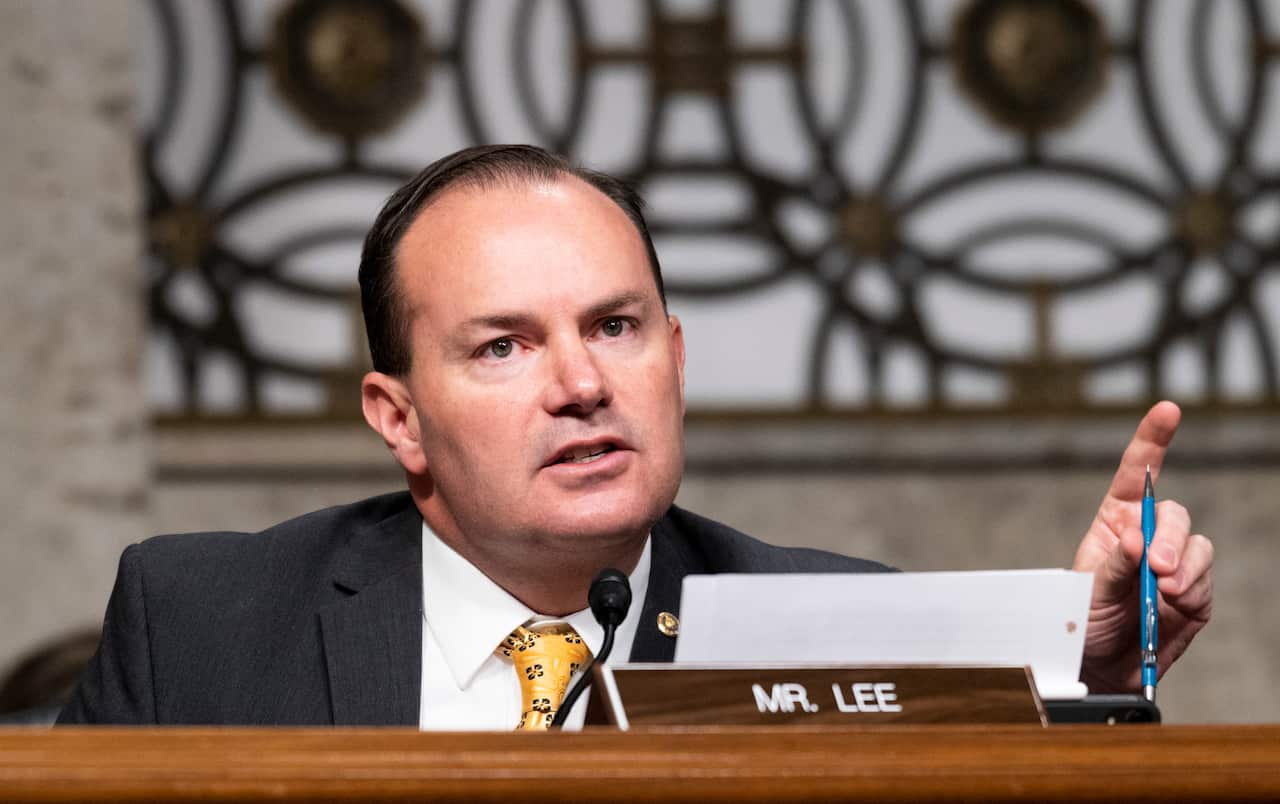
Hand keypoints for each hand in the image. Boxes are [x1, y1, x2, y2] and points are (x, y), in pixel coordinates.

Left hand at [1072, 401, 1213, 692]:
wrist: (1100, 670)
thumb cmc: (1081, 626)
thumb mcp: (1085, 592)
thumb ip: (1112, 567)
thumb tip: (1135, 541)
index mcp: (1114, 524)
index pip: (1137, 474)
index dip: (1152, 440)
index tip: (1167, 410)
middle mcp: (1146, 538)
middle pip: (1171, 514)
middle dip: (1169, 536)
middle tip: (1157, 565)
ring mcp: (1174, 565)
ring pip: (1195, 544)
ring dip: (1184, 564)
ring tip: (1164, 590)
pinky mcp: (1195, 593)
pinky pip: (1204, 578)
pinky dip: (1193, 588)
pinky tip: (1175, 602)